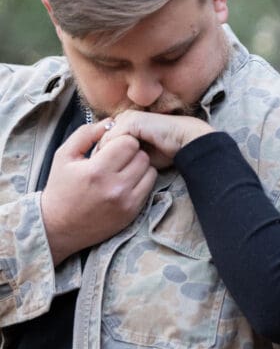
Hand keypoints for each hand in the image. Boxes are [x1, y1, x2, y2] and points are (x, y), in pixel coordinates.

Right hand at [41, 119, 156, 264]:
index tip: (111, 146)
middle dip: (131, 152)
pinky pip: (149, 187)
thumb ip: (86, 134)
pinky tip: (126, 182)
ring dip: (139, 166)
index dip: (121, 140)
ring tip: (123, 169)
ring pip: (149, 170)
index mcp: (96, 171)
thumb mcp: (64, 155)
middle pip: (142, 156)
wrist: (59, 226)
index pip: (128, 143)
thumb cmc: (61, 188)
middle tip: (118, 157)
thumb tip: (111, 122)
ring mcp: (126, 202)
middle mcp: (115, 188)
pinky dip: (141, 181)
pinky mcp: (132, 213)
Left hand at [99, 111, 214, 169]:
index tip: (97, 176)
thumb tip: (110, 171)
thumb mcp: (142, 157)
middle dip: (98, 158)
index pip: (104, 141)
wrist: (186, 141)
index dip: (100, 159)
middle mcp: (124, 118)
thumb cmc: (168, 152)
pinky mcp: (132, 122)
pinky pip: (112, 139)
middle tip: (95, 177)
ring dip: (102, 157)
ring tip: (101, 174)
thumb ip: (126, 159)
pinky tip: (110, 168)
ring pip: (104, 140)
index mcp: (125, 124)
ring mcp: (127, 118)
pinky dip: (109, 154)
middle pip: (101, 139)